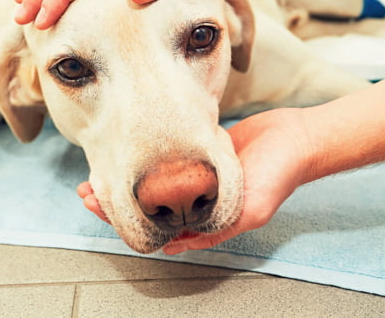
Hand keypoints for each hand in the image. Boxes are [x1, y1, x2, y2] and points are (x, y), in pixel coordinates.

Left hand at [76, 109, 315, 253]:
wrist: (296, 138)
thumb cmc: (277, 175)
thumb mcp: (249, 211)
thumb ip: (214, 230)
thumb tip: (173, 246)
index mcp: (204, 219)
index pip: (154, 226)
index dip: (122, 218)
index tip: (98, 205)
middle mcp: (196, 201)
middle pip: (145, 205)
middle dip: (114, 199)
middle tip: (88, 190)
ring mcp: (195, 177)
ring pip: (149, 183)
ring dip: (124, 179)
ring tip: (98, 173)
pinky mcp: (197, 154)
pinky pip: (164, 160)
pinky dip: (143, 160)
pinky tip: (126, 153)